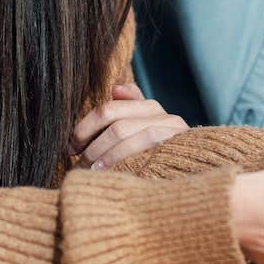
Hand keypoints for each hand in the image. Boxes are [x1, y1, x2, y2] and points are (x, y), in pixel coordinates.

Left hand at [70, 83, 188, 168]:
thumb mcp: (141, 131)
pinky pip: (143, 146)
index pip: (109, 109)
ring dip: (102, 154)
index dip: (85, 127)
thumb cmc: (158, 156)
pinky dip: (121, 160)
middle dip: (93, 144)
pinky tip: (109, 174)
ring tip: (91, 171)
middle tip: (78, 162)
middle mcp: (163, 115)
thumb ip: (128, 110)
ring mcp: (172, 131)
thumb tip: (116, 88)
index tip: (72, 146)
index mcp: (150, 108)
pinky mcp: (176, 146)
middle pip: (116, 123)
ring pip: (125, 132)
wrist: (192, 174)